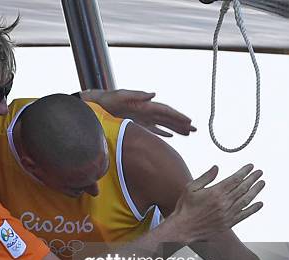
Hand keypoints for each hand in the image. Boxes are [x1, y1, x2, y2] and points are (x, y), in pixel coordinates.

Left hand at [81, 89, 195, 136]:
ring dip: (175, 128)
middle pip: (167, 118)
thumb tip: (153, 94)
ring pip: (162, 124)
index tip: (189, 121)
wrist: (93, 106)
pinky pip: (153, 130)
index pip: (164, 110)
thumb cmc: (105, 100)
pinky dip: (162, 133)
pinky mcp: (135, 125)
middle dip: (181, 123)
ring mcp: (141, 118)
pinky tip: (171, 137)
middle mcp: (145, 111)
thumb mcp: (119, 96)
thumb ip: (136, 95)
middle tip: (195, 130)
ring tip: (188, 133)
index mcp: (143, 105)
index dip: (177, 116)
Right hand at [170, 164, 264, 242]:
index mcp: (215, 193)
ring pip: (246, 200)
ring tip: (261, 183)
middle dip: (252, 178)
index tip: (250, 167)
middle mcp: (224, 203)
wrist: (183, 228)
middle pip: (243, 188)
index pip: (234, 179)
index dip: (244, 172)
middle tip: (259, 173)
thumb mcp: (190, 188)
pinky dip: (253, 209)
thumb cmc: (185, 208)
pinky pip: (244, 215)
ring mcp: (228, 213)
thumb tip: (216, 168)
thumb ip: (205, 177)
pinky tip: (259, 204)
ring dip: (255, 191)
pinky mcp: (228, 223)